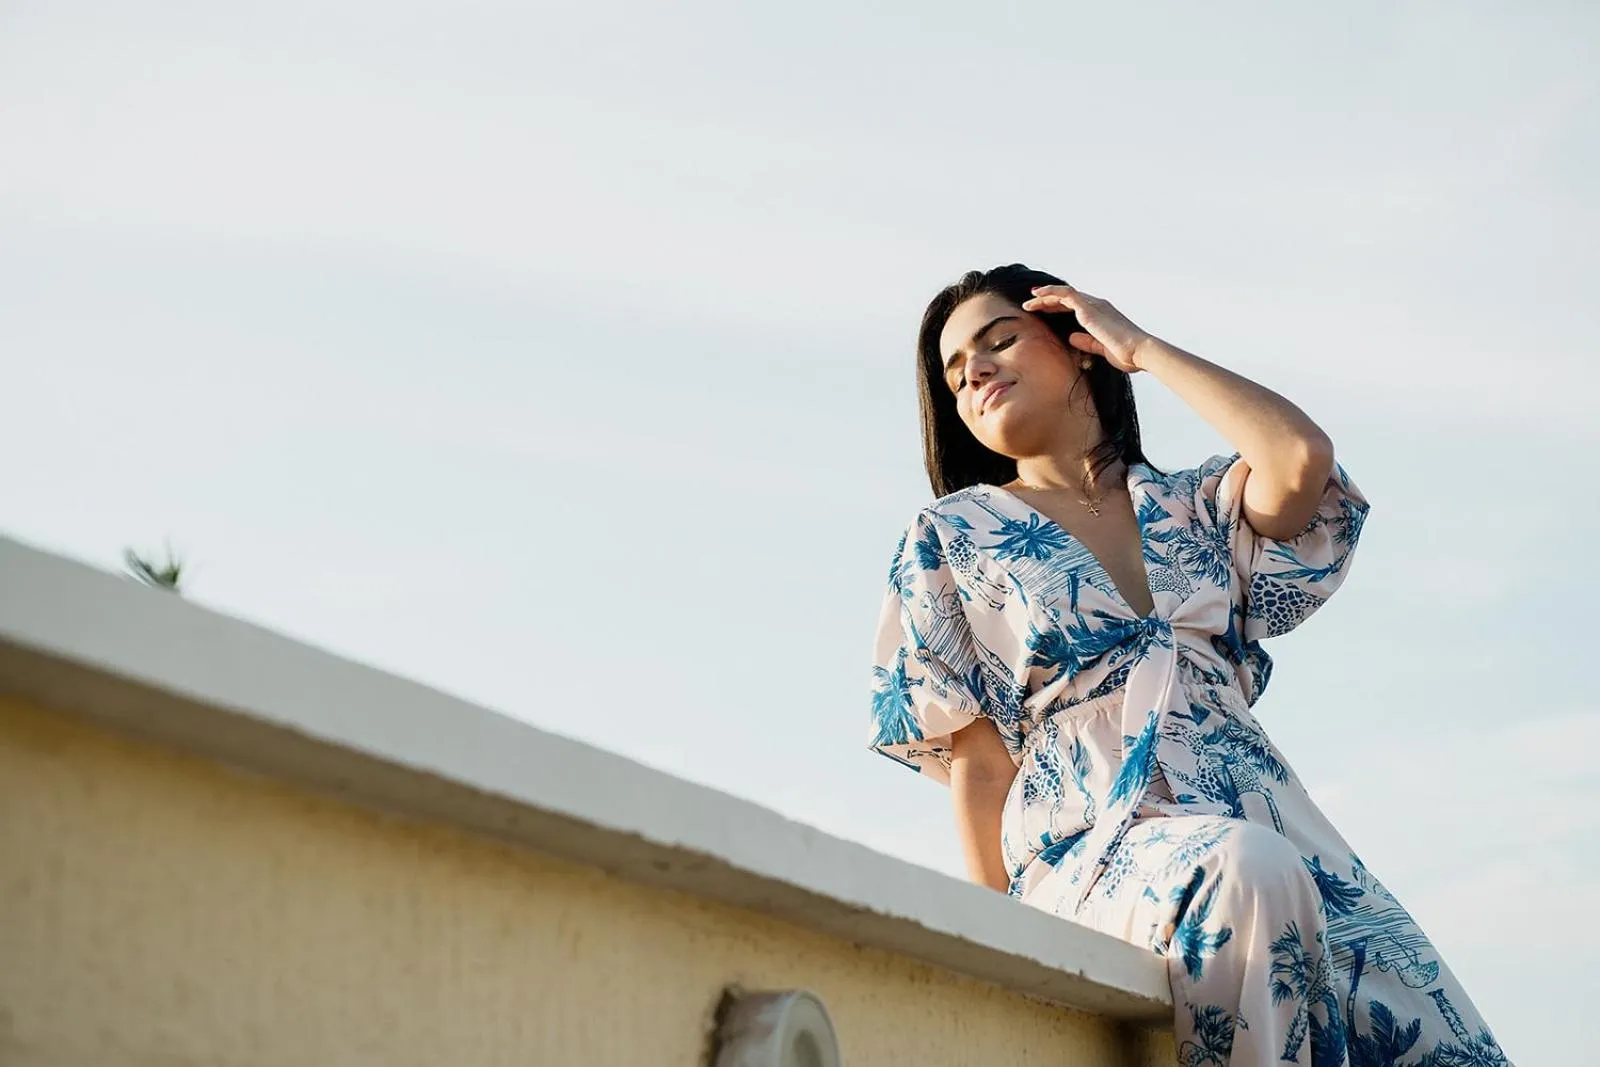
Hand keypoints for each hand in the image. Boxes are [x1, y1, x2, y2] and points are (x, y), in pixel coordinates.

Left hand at [1020, 284, 1154, 373]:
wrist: (1139, 351)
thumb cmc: (1126, 354)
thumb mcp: (1101, 349)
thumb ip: (1087, 341)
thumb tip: (1071, 337)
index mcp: (1102, 315)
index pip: (1075, 307)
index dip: (1058, 307)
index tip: (1043, 310)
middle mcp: (1098, 306)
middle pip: (1067, 298)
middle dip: (1048, 301)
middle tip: (1030, 305)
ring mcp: (1094, 305)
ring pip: (1064, 293)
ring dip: (1045, 296)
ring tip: (1028, 302)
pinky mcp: (1089, 308)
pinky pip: (1065, 294)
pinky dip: (1050, 293)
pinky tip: (1037, 296)